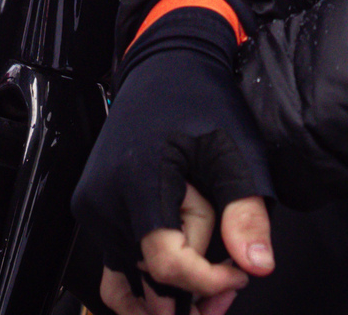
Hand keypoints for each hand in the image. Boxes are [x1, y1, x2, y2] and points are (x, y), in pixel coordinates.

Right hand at [75, 13, 274, 314]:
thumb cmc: (200, 99)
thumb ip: (245, 211)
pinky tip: (173, 278)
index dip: (208, 283)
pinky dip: (145, 275)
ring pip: (137, 273)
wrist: (164, 64)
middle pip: (154, 273)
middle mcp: (105, 199)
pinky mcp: (90, 210)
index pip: (166, 266)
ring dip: (173, 273)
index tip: (238, 275)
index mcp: (138, 179)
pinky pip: (117, 264)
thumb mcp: (234, 150)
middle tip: (228, 264)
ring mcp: (93, 207)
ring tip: (202, 246)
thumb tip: (257, 266)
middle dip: (196, 279)